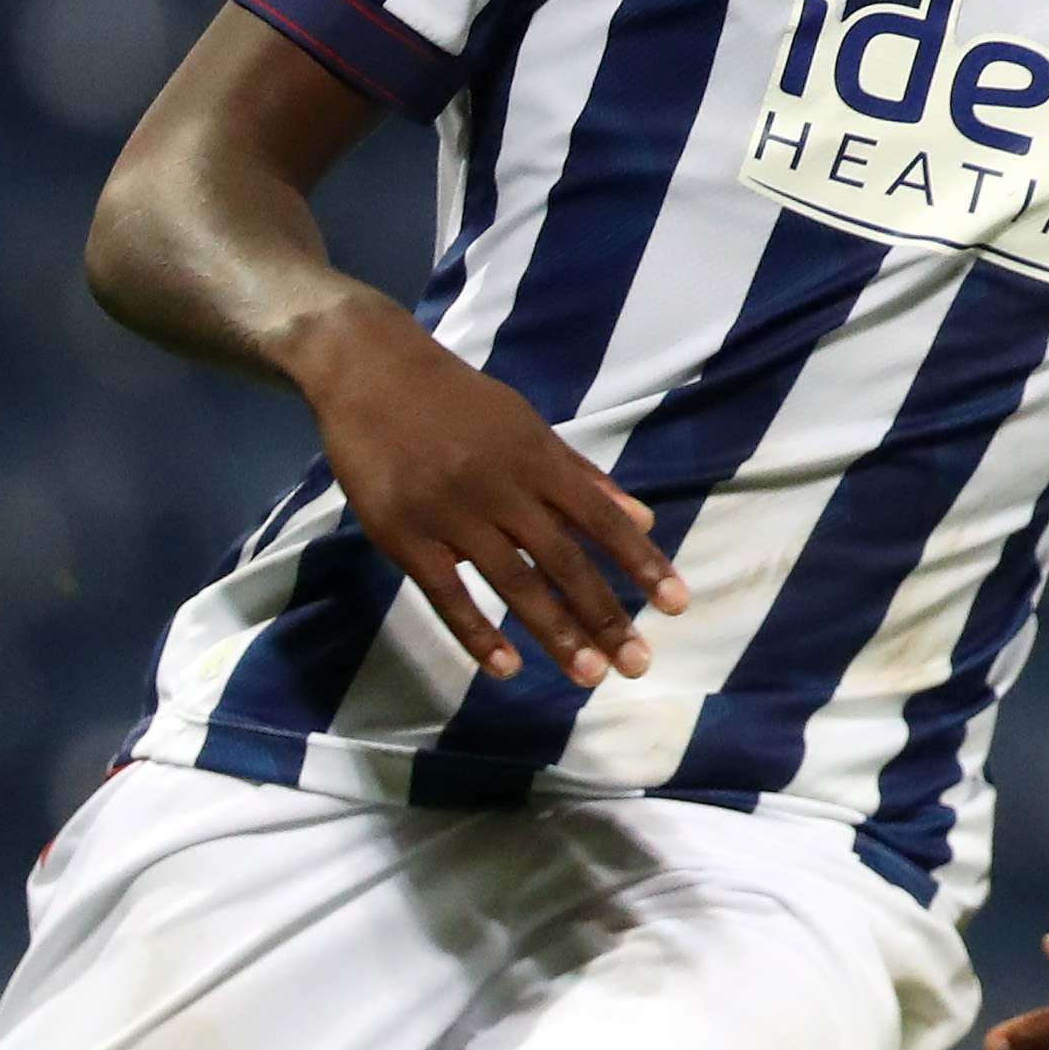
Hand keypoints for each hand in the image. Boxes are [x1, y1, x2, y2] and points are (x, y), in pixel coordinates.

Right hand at [287, 296, 686, 684]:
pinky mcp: (404, 537)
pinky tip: (507, 668)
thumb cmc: (459, 403)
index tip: (677, 604)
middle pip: (562, 559)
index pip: (600, 517)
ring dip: (555, 632)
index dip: (640, 561)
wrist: (372, 374)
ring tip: (590, 675)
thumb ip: (583, 476)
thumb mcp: (527, 426)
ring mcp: (451, 515)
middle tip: (637, 663)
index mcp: (536, 458)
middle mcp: (501, 488)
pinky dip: (478, 633)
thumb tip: (644, 520)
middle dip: (604, 614)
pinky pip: (447, 594)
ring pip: (512, 582)